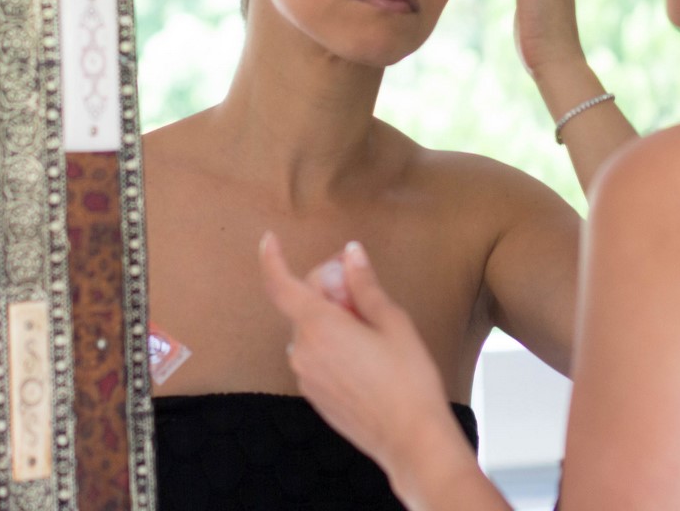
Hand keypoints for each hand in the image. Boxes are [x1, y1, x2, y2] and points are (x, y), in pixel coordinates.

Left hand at [258, 234, 462, 481]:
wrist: (409, 439)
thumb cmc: (408, 379)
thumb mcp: (393, 322)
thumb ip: (365, 285)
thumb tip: (351, 254)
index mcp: (320, 328)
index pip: (282, 286)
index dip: (271, 260)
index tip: (270, 240)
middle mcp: (304, 352)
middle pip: (304, 305)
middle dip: (328, 288)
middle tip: (363, 285)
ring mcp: (306, 377)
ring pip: (311, 331)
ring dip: (332, 317)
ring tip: (372, 326)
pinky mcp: (315, 395)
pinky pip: (316, 356)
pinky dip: (333, 342)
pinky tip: (366, 352)